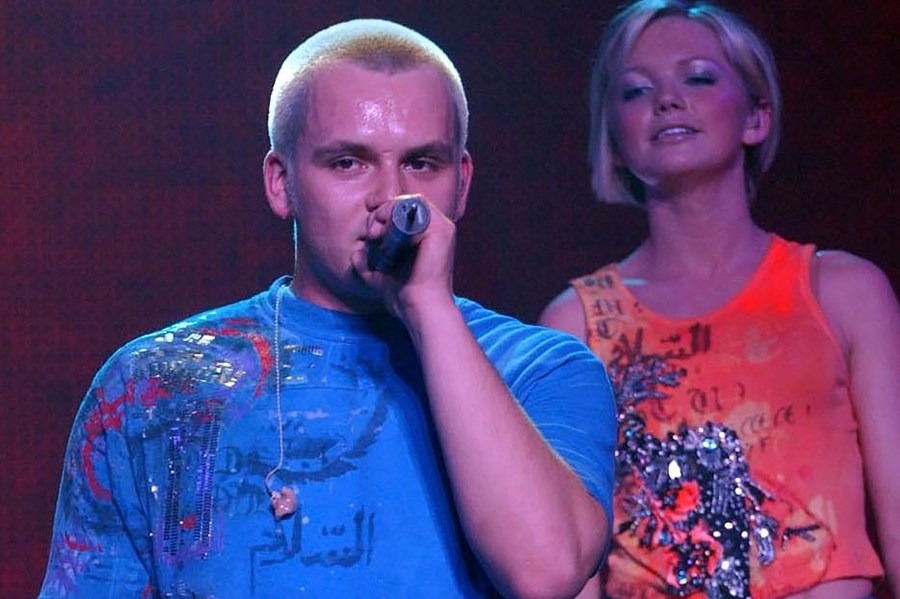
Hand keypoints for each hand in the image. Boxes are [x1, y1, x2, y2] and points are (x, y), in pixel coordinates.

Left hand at [350, 195, 457, 322]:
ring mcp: (441, 228)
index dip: (383, 209)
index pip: (403, 210)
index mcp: (425, 237)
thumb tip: (356, 251)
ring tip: (376, 233)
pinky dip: (397, 214)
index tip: (368, 216)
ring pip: (410, 202)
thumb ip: (368, 262)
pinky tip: (385, 232)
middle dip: (381, 213)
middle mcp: (436, 229)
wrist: (419, 309)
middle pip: (404, 204)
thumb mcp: (379, 276)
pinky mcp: (442, 230)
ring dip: (388, 211)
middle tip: (371, 233)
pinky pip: (418, 207)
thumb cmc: (404, 296)